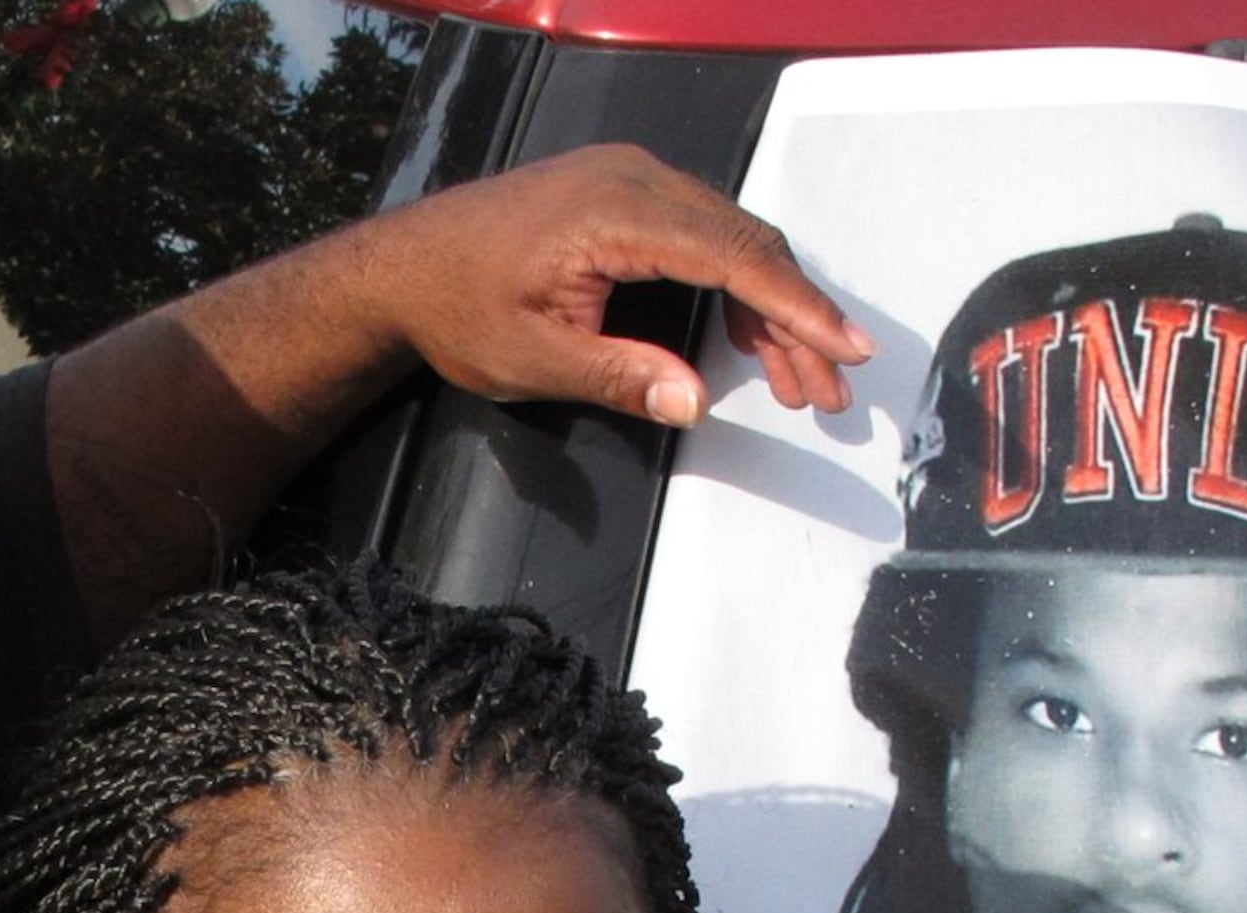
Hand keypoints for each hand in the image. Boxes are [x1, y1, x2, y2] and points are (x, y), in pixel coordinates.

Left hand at [358, 145, 868, 425]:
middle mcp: (633, 178)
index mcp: (615, 212)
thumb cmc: (458, 308)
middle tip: (830, 389)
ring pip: (732, 237)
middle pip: (746, 243)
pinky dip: (736, 282)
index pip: (733, 254)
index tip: (844, 347)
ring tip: (799, 380)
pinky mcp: (626, 191)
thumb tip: (693, 401)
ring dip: (771, 306)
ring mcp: (631, 177)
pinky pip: (703, 230)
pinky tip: (750, 339)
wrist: (403, 265)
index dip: (797, 305)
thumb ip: (619, 376)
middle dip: (797, 319)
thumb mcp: (534, 359)